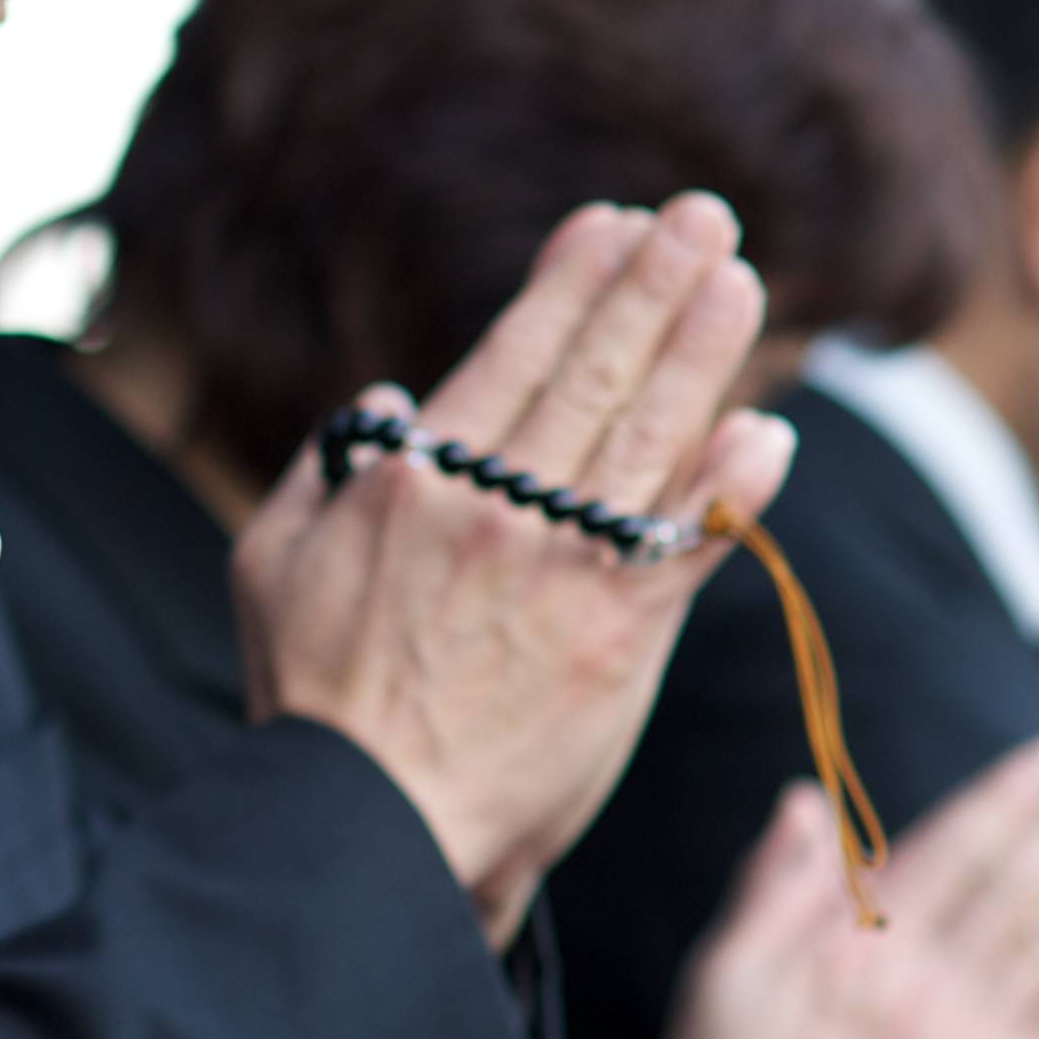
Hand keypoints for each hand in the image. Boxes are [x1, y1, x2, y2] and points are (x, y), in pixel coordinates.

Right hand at [231, 195, 792, 937]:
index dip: (568, 283)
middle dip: (653, 285)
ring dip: (700, 353)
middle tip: (703, 216)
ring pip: (647, 439)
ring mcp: (565, 572)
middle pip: (594, 375)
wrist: (366, 822)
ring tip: (739, 282)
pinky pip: (687, 546)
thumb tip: (390, 398)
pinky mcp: (617, 641)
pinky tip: (769, 430)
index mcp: (412, 481)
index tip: (610, 224)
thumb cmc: (308, 698)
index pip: (513, 355)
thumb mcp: (269, 563)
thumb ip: (323, 471)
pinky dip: (730, 485)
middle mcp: (498, 511)